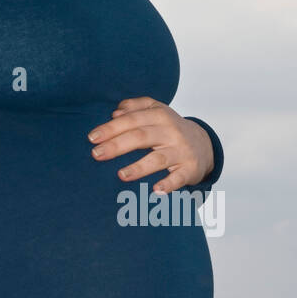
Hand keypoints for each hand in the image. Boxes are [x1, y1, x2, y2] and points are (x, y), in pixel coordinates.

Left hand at [87, 97, 213, 192]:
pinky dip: (168, 184)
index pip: (132, 120)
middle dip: (117, 145)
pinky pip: (178, 178)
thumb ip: (135, 107)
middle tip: (96, 154)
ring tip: (121, 175)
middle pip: (141, 137)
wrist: (204, 145)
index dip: (111, 128)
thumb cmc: (170, 128)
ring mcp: (181, 151)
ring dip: (139, 167)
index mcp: (159, 115)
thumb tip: (115, 112)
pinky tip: (155, 190)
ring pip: (158, 158)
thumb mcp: (156, 110)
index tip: (92, 138)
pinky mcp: (190, 169)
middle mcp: (171, 132)